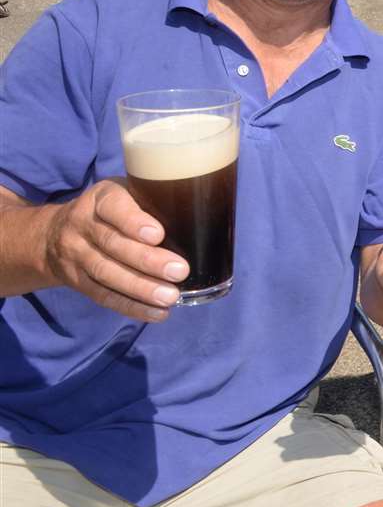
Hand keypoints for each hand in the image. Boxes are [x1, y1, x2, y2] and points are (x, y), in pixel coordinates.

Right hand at [42, 180, 187, 321]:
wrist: (52, 234)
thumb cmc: (112, 210)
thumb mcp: (124, 193)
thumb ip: (151, 201)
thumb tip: (205, 215)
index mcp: (100, 198)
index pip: (113, 208)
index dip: (134, 222)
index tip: (158, 234)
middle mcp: (82, 225)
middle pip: (113, 245)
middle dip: (147, 261)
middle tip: (180, 271)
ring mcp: (76, 255)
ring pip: (106, 273)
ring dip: (141, 288)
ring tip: (171, 297)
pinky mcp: (76, 281)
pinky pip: (102, 295)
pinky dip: (131, 306)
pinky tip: (157, 313)